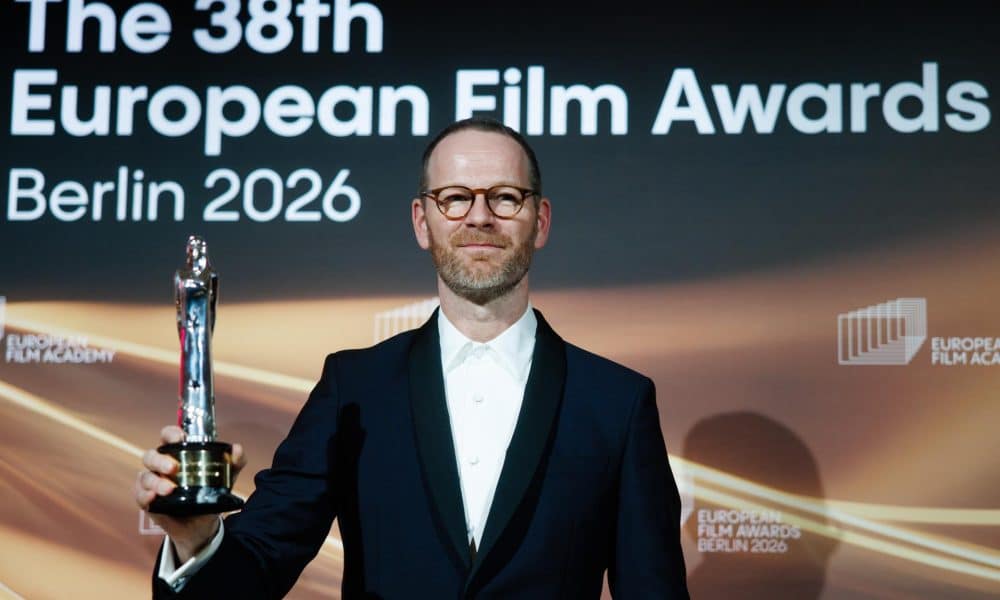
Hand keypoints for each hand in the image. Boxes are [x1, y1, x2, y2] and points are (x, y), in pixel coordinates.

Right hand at [134, 425, 246, 561]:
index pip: (168, 437)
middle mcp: (162, 466)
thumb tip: (237, 448)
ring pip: (145, 475)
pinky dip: (144, 495)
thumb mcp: (227, 477)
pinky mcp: (148, 501)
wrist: (203, 525)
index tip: (180, 437)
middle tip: (173, 467)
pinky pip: (139, 495)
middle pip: (152, 455)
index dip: (170, 433)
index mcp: (179, 454)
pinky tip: (153, 497)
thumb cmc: (210, 493)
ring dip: (155, 481)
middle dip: (161, 460)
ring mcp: (153, 483)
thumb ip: (235, 462)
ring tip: (169, 489)